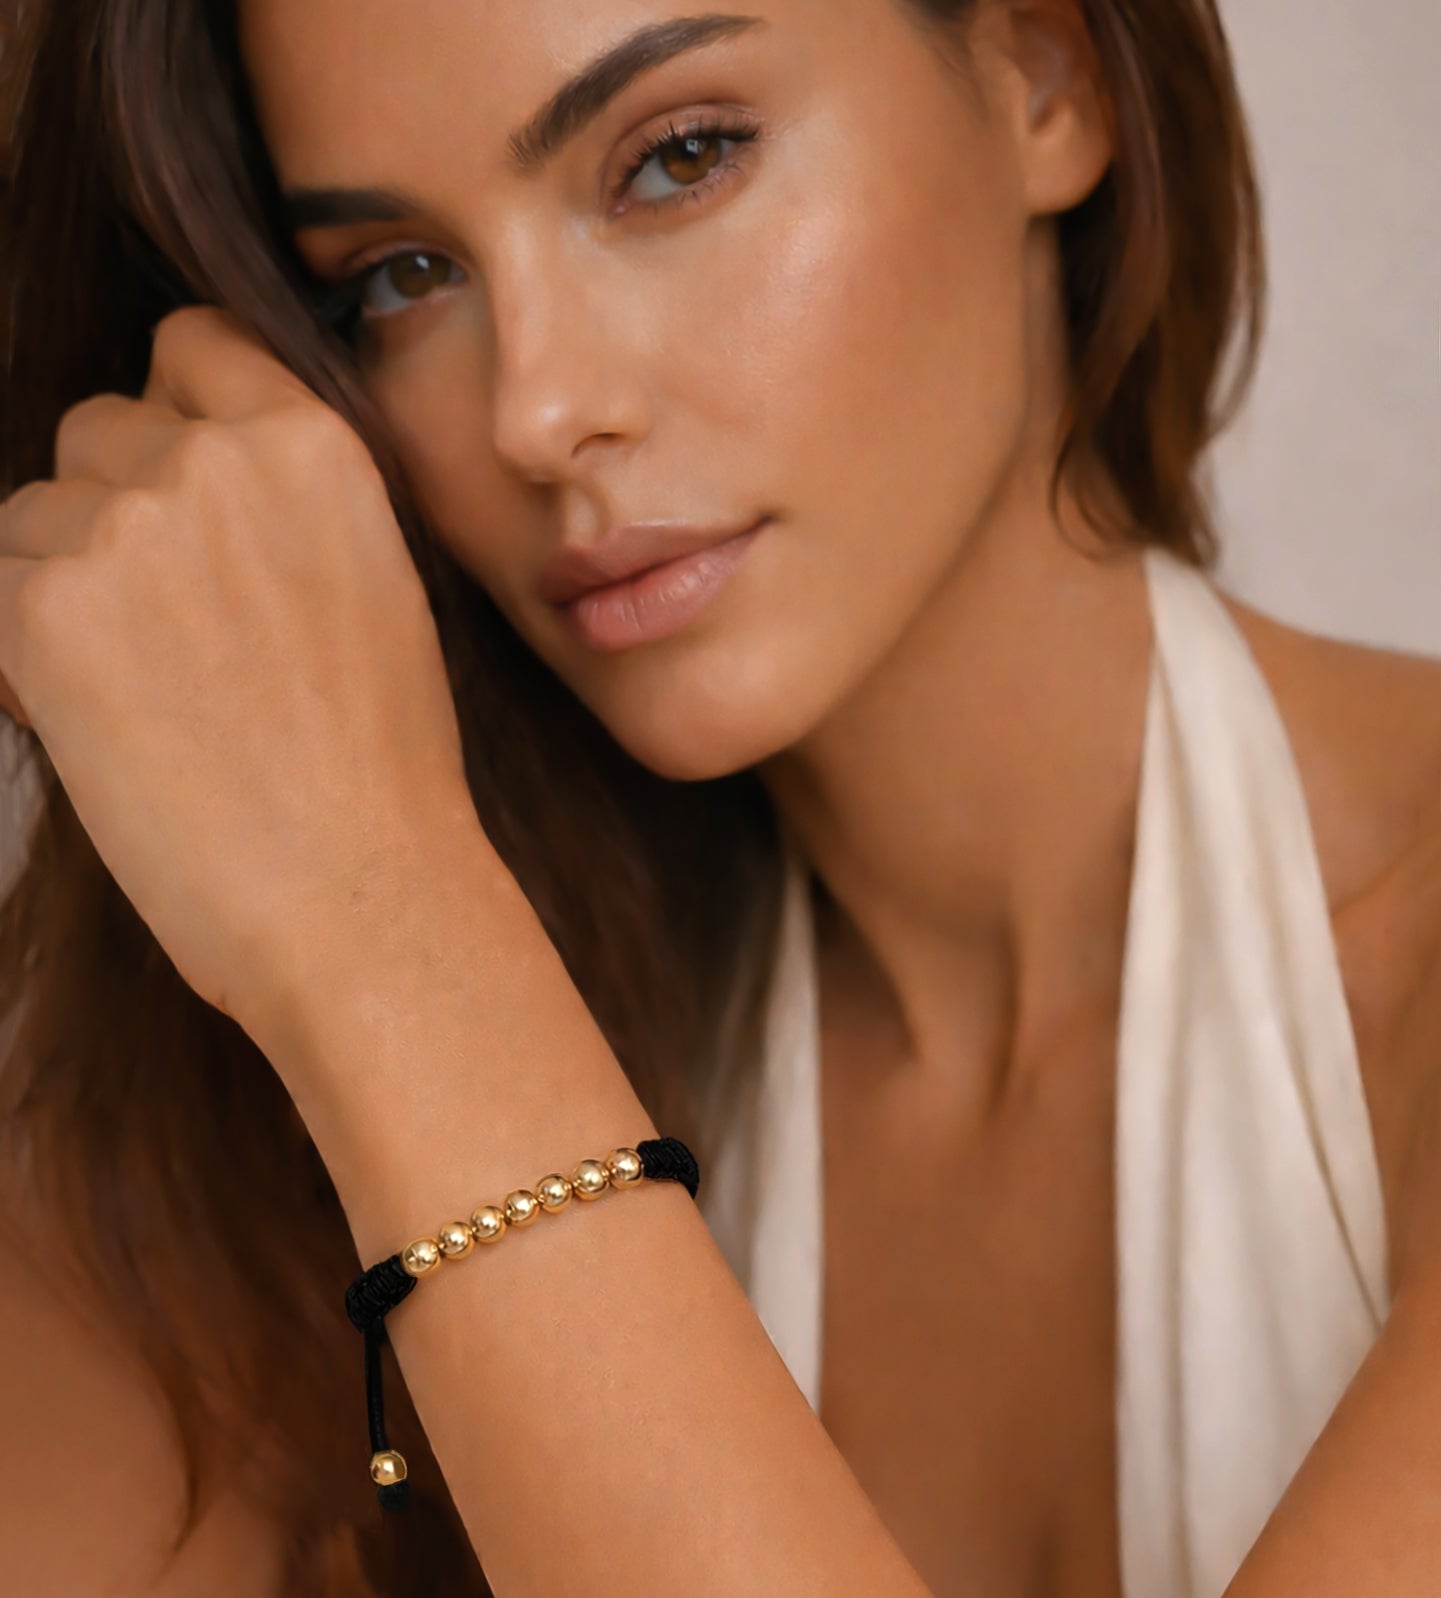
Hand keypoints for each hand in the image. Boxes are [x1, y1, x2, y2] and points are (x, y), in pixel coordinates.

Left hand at [0, 305, 480, 1034]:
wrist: (360, 891)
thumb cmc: (383, 770)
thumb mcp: (377, 590)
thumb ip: (286, 508)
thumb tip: (191, 483)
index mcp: (314, 445)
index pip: (191, 346)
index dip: (174, 410)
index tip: (174, 475)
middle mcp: (214, 460)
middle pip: (98, 429)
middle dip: (113, 506)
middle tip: (159, 618)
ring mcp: (125, 529)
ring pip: (33, 514)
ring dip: (61, 584)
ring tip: (137, 688)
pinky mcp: (44, 611)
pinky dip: (20, 651)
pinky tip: (93, 721)